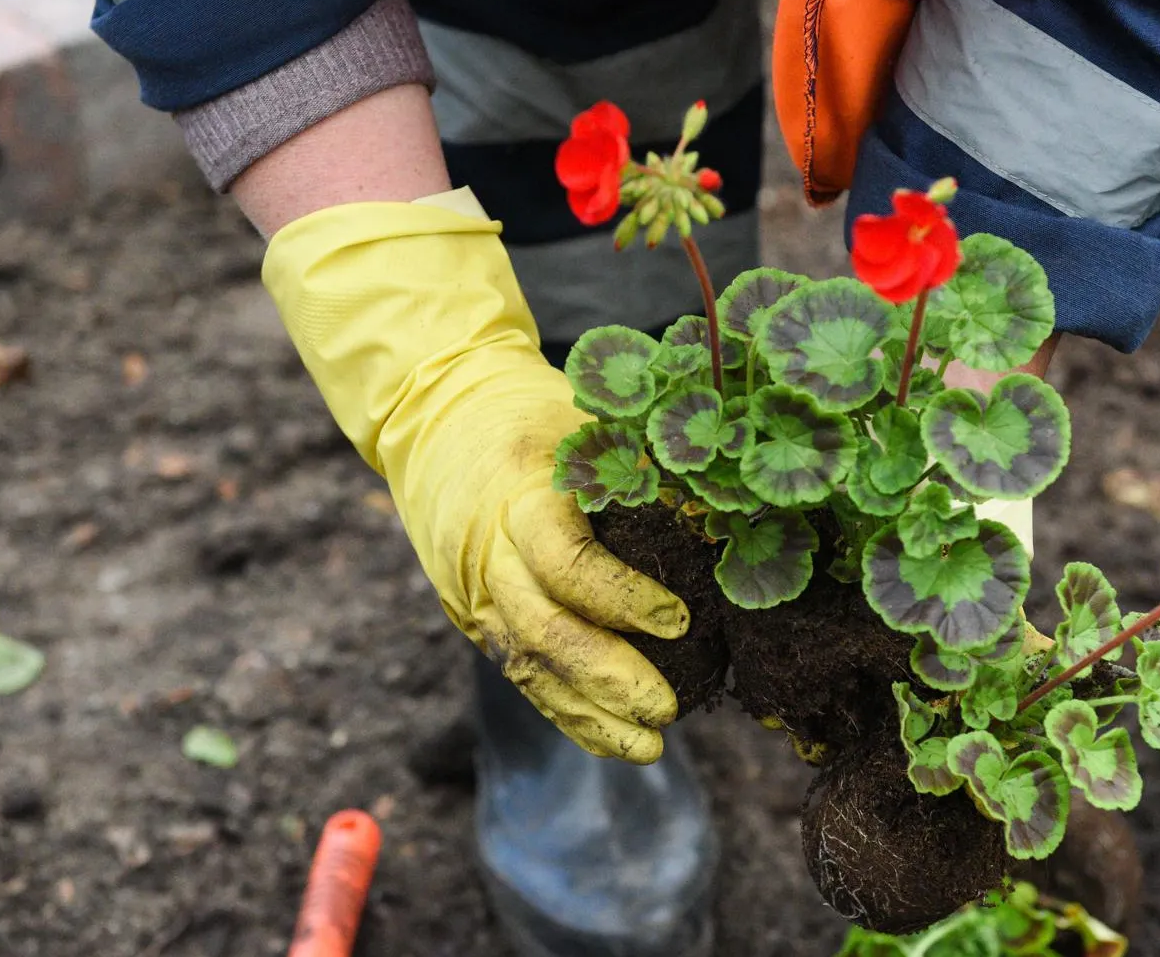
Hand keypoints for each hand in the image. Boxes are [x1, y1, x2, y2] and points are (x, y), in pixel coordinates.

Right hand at [262, 190, 687, 762]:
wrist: (433, 411)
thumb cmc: (530, 413)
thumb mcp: (584, 420)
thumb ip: (638, 469)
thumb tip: (726, 516)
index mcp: (518, 495)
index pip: (564, 560)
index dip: (622, 597)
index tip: (680, 620)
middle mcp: (486, 552)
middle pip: (540, 628)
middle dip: (606, 676)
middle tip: (667, 710)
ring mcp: (473, 591)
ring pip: (526, 664)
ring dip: (588, 714)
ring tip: (650, 749)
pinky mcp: (472, 615)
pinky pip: (519, 672)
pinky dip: (564, 711)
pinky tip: (610, 740)